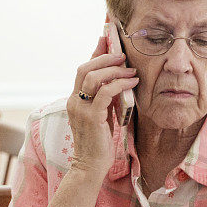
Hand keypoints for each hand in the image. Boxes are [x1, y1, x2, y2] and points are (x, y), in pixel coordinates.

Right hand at [65, 36, 137, 176]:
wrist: (90, 166)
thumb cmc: (98, 144)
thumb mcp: (100, 117)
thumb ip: (104, 101)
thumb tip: (117, 84)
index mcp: (74, 100)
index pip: (82, 70)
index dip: (95, 53)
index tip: (106, 40)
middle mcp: (74, 102)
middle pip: (85, 68)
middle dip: (105, 57)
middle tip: (123, 54)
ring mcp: (80, 109)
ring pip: (94, 77)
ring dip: (115, 70)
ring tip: (131, 71)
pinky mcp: (91, 117)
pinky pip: (106, 92)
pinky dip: (120, 84)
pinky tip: (132, 83)